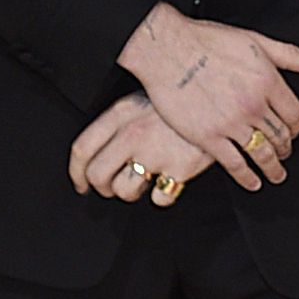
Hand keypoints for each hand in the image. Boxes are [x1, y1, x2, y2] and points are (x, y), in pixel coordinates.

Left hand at [67, 92, 210, 203]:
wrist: (222, 99)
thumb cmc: (181, 100)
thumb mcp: (144, 99)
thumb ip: (119, 123)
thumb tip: (99, 153)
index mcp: (120, 114)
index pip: (82, 149)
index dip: (77, 173)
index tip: (81, 184)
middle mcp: (133, 135)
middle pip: (98, 175)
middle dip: (103, 188)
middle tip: (112, 188)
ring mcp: (155, 153)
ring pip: (124, 191)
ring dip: (131, 193)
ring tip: (145, 181)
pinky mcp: (179, 170)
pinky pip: (159, 199)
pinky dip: (163, 195)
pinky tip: (170, 181)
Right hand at [117, 3, 298, 190]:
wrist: (165, 49)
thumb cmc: (207, 40)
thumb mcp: (255, 41)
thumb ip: (291, 55)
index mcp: (267, 81)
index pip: (295, 114)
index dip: (297, 128)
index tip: (294, 132)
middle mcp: (253, 105)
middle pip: (280, 136)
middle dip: (285, 148)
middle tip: (285, 154)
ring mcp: (231, 123)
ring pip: (262, 153)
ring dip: (272, 167)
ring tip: (276, 175)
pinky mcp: (208, 137)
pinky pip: (235, 164)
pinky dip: (247, 177)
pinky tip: (253, 182)